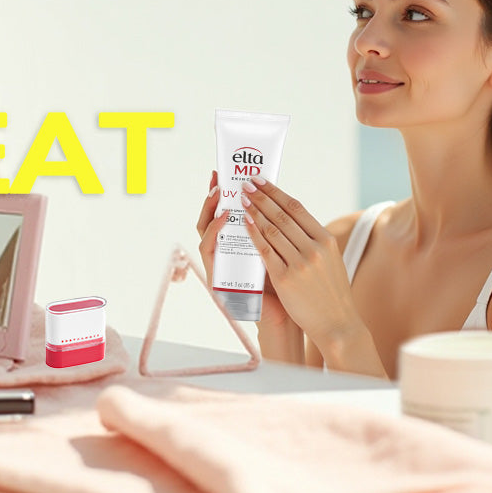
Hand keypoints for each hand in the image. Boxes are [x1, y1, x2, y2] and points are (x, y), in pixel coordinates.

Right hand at [196, 170, 288, 327]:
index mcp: (238, 247)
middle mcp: (224, 256)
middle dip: (212, 198)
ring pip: (204, 232)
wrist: (287, 317)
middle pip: (210, 220)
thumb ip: (272, 230)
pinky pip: (209, 250)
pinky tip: (226, 217)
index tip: (224, 175)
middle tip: (218, 179)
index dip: (222, 196)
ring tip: (220, 194)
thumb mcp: (279, 250)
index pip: (224, 216)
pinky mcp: (217, 279)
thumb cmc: (286, 285)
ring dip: (211, 211)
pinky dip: (215, 231)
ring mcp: (219, 267)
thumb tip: (278, 198)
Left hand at [238, 178, 359, 343]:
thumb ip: (313, 241)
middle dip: (261, 197)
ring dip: (254, 212)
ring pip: (272, 230)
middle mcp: (315, 249)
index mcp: (326, 240)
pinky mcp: (286, 279)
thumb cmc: (331, 292)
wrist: (337, 324)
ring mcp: (300, 263)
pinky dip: (253, 235)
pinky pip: (265, 251)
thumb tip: (290, 221)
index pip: (297, 209)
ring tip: (242, 201)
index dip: (276, 193)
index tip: (262, 182)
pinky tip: (244, 224)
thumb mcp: (330, 260)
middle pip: (282, 215)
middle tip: (246, 185)